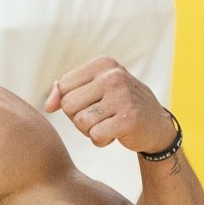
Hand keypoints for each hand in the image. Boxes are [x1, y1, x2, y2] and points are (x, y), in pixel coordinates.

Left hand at [43, 56, 174, 153]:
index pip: (63, 86)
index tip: (91, 103)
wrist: (156, 125)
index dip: (71, 101)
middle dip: (78, 117)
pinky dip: (100, 140)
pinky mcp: (129, 119)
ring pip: (79, 122)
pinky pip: (95, 136)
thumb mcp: (93, 89)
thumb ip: (64, 92)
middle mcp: (113, 76)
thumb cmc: (117, 105)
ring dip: (89, 130)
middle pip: (68, 105)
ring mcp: (122, 96)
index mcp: (102, 64)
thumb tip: (48, 106)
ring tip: (107, 124)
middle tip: (99, 117)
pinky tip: (115, 133)